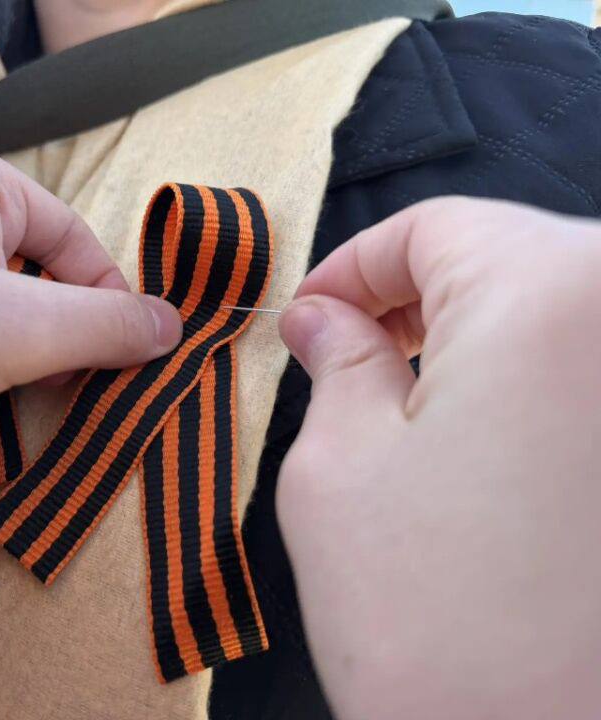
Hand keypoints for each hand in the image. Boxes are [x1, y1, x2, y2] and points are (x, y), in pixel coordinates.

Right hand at [277, 197, 600, 719]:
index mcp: (550, 296)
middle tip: (345, 359)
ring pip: (556, 320)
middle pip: (507, 263)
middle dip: (413, 303)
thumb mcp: (339, 471)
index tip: (312, 316)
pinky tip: (484, 453)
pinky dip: (532, 394)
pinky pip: (590, 384)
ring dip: (475, 348)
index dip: (354, 266)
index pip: (436, 227)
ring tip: (409, 413)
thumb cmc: (435, 632)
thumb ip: (337, 366)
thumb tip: (325, 320)